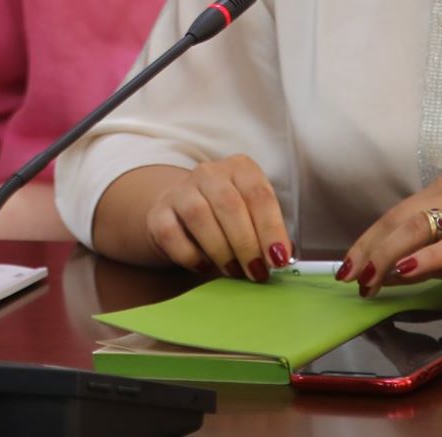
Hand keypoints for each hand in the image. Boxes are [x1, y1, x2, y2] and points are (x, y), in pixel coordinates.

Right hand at [143, 155, 291, 281]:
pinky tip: (204, 266)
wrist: (182, 212)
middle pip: (229, 205)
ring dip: (221, 250)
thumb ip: (267, 233)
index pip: (259, 195)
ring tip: (234, 271)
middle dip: (246, 244)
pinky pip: (171, 234)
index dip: (271, 229)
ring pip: (199, 216)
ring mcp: (180, 190)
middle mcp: (209, 172)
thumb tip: (283, 258)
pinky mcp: (158, 212)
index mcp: (240, 168)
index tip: (279, 259)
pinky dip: (190, 255)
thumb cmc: (228, 218)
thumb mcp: (252, 216)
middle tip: (257, 272)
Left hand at [339, 173, 441, 294]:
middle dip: (368, 250)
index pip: (394, 215)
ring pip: (415, 229)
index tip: (348, 266)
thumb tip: (394, 273)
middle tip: (350, 277)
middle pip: (397, 219)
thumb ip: (432, 256)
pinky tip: (403, 272)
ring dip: (385, 256)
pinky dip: (423, 259)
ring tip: (369, 279)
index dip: (367, 241)